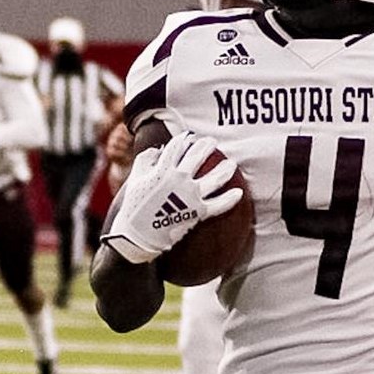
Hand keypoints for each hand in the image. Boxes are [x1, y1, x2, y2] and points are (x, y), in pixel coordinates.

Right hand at [103, 132, 240, 265]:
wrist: (138, 235)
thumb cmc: (134, 206)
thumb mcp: (135, 179)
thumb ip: (146, 160)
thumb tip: (158, 150)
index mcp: (162, 170)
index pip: (176, 147)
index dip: (183, 140)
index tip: (189, 138)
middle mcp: (179, 179)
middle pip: (198, 157)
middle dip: (206, 146)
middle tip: (212, 142)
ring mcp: (190, 196)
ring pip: (214, 178)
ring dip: (225, 169)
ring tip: (232, 164)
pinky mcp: (197, 212)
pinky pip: (218, 205)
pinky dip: (229, 199)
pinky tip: (238, 194)